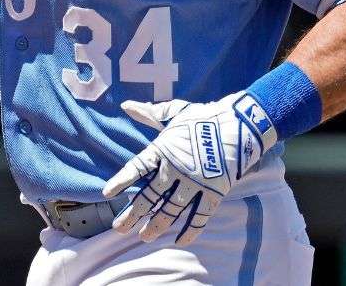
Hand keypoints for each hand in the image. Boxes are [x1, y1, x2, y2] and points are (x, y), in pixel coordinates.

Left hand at [102, 93, 277, 245]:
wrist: (239, 123)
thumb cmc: (203, 117)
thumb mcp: (174, 112)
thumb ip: (150, 114)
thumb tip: (126, 105)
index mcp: (162, 148)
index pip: (136, 167)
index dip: (121, 180)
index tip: (107, 193)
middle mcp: (175, 168)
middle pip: (150, 195)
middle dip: (133, 213)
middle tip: (119, 228)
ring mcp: (194, 182)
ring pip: (171, 210)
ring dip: (156, 225)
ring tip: (144, 237)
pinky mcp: (214, 192)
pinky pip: (200, 216)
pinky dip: (190, 229)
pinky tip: (180, 241)